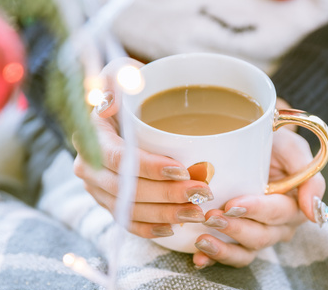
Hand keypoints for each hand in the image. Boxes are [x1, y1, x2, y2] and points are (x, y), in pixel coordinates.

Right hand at [73, 57, 211, 237]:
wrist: (120, 113)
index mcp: (91, 137)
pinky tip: (174, 228)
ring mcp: (98, 189)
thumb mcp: (122, 73)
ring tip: (197, 214)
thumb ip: (118, 78)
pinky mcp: (109, 202)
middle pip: (126, 190)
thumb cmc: (127, 91)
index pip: (117, 158)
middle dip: (166, 195)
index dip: (148, 167)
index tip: (181, 169)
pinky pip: (126, 222)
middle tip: (201, 194)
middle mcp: (89, 167)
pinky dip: (150, 228)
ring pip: (129, 210)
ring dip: (165, 215)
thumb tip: (109, 104)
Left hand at [193, 126, 326, 268]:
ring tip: (202, 240)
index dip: (256, 210)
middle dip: (235, 228)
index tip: (232, 204)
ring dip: (223, 248)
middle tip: (210, 217)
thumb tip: (313, 214)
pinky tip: (198, 258)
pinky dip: (213, 258)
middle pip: (261, 236)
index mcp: (295, 205)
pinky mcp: (239, 240)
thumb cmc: (275, 143)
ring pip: (246, 252)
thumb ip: (310, 177)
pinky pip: (230, 255)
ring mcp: (258, 234)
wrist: (251, 144)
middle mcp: (279, 226)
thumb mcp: (293, 149)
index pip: (278, 212)